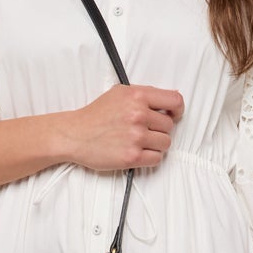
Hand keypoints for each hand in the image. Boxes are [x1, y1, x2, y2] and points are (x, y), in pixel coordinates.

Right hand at [64, 84, 183, 173]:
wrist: (74, 134)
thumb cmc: (96, 115)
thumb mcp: (120, 93)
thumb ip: (145, 95)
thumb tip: (171, 100)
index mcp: (137, 96)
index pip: (175, 101)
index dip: (177, 110)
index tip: (173, 115)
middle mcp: (138, 115)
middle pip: (169, 126)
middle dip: (159, 129)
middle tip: (143, 130)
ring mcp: (136, 137)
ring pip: (166, 143)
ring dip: (155, 144)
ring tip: (138, 141)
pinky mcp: (131, 157)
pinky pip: (157, 159)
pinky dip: (149, 157)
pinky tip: (137, 152)